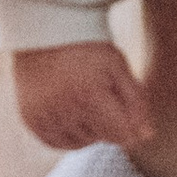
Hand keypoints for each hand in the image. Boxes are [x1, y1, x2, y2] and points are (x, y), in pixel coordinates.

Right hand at [13, 37, 152, 157]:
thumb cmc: (88, 48)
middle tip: (100, 94)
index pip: (122, 134)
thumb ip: (136, 103)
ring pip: (80, 144)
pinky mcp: (30, 120)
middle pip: (102, 138)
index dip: (129, 122)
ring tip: (84, 101)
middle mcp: (64, 109)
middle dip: (108, 123)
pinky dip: (67, 135)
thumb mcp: (118, 67)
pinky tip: (70, 112)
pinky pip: (56, 143)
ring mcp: (44, 116)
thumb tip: (146, 136)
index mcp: (90, 95)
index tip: (123, 103)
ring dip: (88, 130)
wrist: (44, 32)